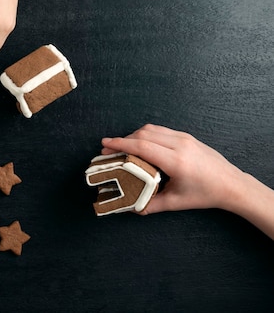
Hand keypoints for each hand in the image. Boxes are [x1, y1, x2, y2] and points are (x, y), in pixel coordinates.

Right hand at [100, 124, 245, 213]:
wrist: (232, 185)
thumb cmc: (206, 194)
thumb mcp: (176, 203)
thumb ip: (150, 205)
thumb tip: (131, 207)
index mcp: (177, 161)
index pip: (142, 146)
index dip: (121, 144)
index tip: (105, 145)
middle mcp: (180, 145)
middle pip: (143, 134)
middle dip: (123, 140)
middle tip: (108, 150)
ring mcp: (185, 138)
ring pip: (151, 129)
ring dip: (133, 136)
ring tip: (122, 147)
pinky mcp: (187, 136)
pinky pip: (160, 131)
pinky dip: (146, 135)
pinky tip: (140, 145)